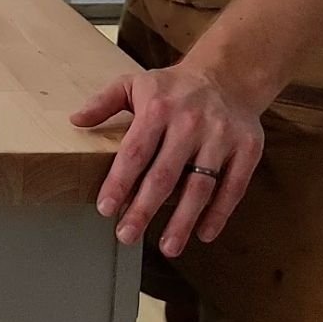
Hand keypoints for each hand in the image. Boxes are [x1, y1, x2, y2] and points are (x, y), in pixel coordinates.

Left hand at [71, 62, 264, 258]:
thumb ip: (103, 102)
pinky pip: (233, 187)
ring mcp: (221, 137)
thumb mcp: (133, 83)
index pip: (135, 152)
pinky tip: (203, 233)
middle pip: (164, 175)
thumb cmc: (172, 87)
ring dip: (182, 220)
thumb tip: (75, 121)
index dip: (120, 182)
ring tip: (167, 246)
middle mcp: (190, 124)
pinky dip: (219, 213)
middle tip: (127, 235)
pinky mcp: (247, 149)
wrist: (228, 75)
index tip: (106, 208)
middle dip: (144, 209)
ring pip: (200, 187)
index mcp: (158, 108)